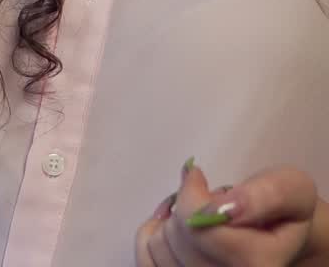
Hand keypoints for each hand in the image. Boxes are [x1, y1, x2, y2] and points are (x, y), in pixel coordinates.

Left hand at [135, 158, 322, 264]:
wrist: (283, 240)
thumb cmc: (284, 212)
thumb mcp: (290, 189)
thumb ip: (263, 196)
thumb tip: (226, 208)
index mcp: (261, 266)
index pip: (199, 228)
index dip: (191, 194)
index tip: (198, 178)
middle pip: (177, 238)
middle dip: (185, 209)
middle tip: (207, 205)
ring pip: (158, 248)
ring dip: (170, 223)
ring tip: (198, 220)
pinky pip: (146, 260)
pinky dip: (150, 237)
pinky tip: (171, 229)